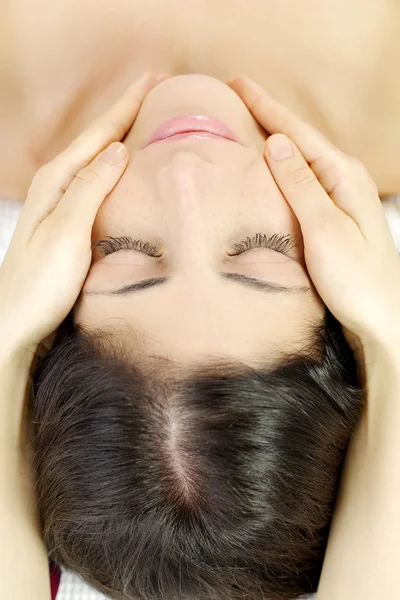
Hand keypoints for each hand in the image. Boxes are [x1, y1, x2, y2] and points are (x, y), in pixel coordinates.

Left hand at [0, 72, 168, 355]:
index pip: (99, 134)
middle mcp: (56, 186)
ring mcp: (61, 205)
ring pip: (97, 161)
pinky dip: (115, 171)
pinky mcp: (68, 225)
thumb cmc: (39, 284)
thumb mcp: (68, 232)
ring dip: (120, 139)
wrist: (17, 324)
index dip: (127, 105)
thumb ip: (91, 188)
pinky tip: (126, 174)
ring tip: (146, 124)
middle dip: (125, 114)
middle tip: (156, 92)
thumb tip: (118, 149)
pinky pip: (96, 184)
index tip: (154, 79)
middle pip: (97, 141)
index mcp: (56, 181)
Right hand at [227, 76, 399, 351]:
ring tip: (247, 126)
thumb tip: (276, 142)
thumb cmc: (357, 280)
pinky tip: (269, 172)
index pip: (297, 132)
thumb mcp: (324, 229)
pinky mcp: (333, 218)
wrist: (382, 320)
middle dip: (268, 117)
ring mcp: (339, 199)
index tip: (237, 84)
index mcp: (342, 176)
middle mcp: (343, 181)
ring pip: (300, 161)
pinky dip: (281, 172)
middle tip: (236, 97)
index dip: (265, 106)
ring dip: (274, 142)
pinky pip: (301, 183)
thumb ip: (300, 184)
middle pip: (299, 140)